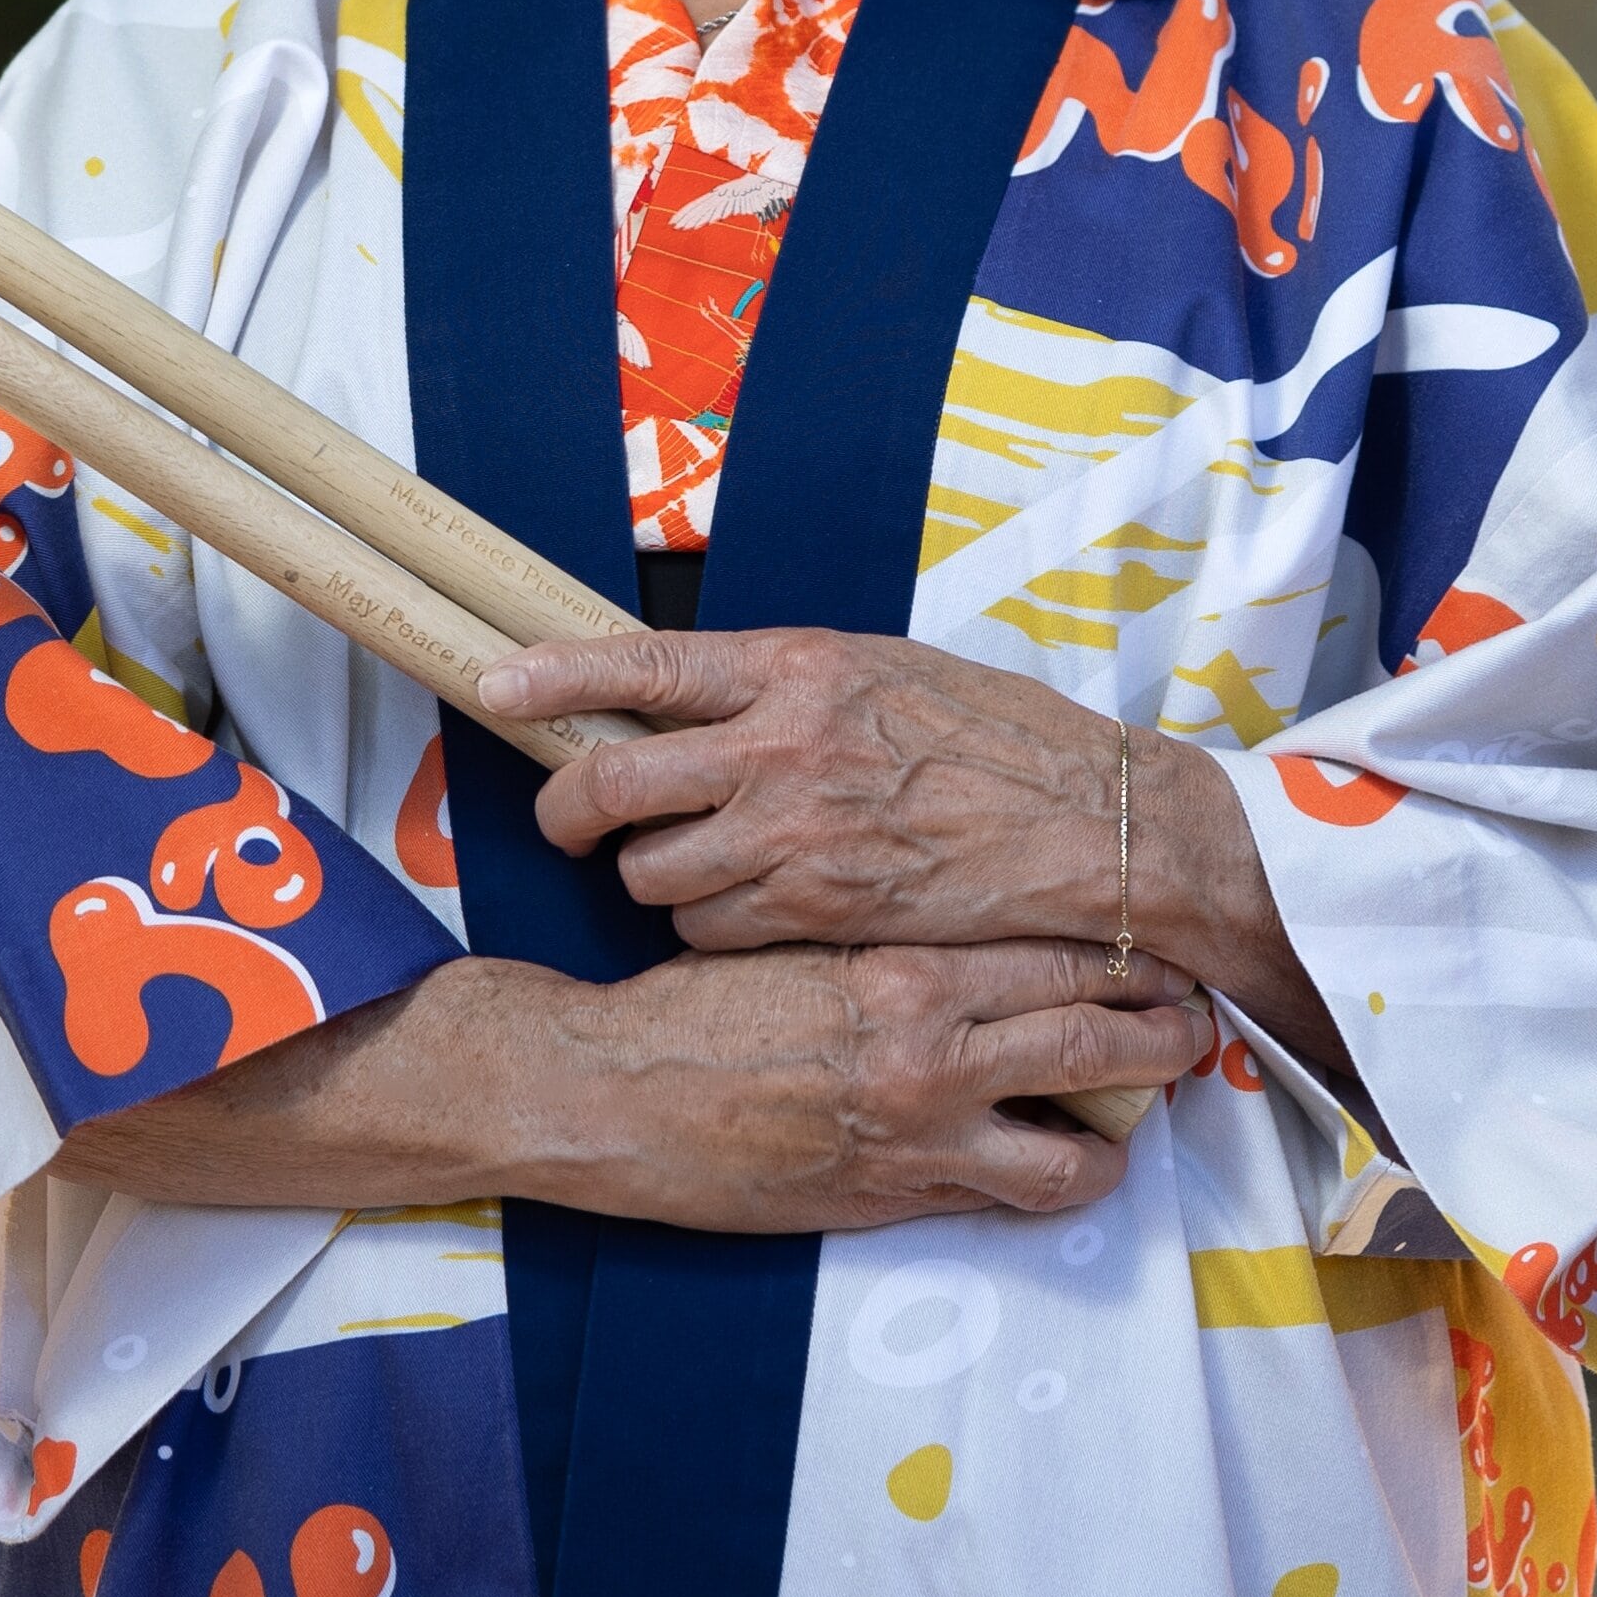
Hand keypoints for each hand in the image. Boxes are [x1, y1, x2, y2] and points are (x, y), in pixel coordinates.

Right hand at [45, 944, 1209, 1234]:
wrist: (605, 1090)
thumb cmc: (691, 1002)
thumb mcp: (799, 931)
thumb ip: (884, 922)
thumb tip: (946, 893)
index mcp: (906, 961)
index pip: (1063, 945)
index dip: (1129, 948)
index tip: (1163, 938)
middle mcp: (931, 1046)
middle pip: (1103, 1035)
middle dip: (1166, 1033)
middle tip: (1196, 1021)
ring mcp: (921, 1132)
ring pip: (1086, 1135)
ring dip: (1133, 1117)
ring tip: (1155, 1100)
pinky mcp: (896, 1197)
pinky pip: (1023, 1193)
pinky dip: (1062, 1175)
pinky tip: (1070, 1158)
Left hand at [478, 628, 1350, 1078]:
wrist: (1099, 829)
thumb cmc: (1006, 746)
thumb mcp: (893, 675)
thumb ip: (793, 689)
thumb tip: (706, 701)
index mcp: (799, 669)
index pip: (641, 665)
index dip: (553, 677)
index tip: (496, 685)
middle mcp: (782, 746)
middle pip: (611, 784)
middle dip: (570, 811)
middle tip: (575, 822)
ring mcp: (796, 836)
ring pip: (655, 872)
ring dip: (657, 877)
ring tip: (702, 869)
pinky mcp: (816, 914)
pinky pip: (711, 931)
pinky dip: (713, 930)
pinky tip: (757, 913)